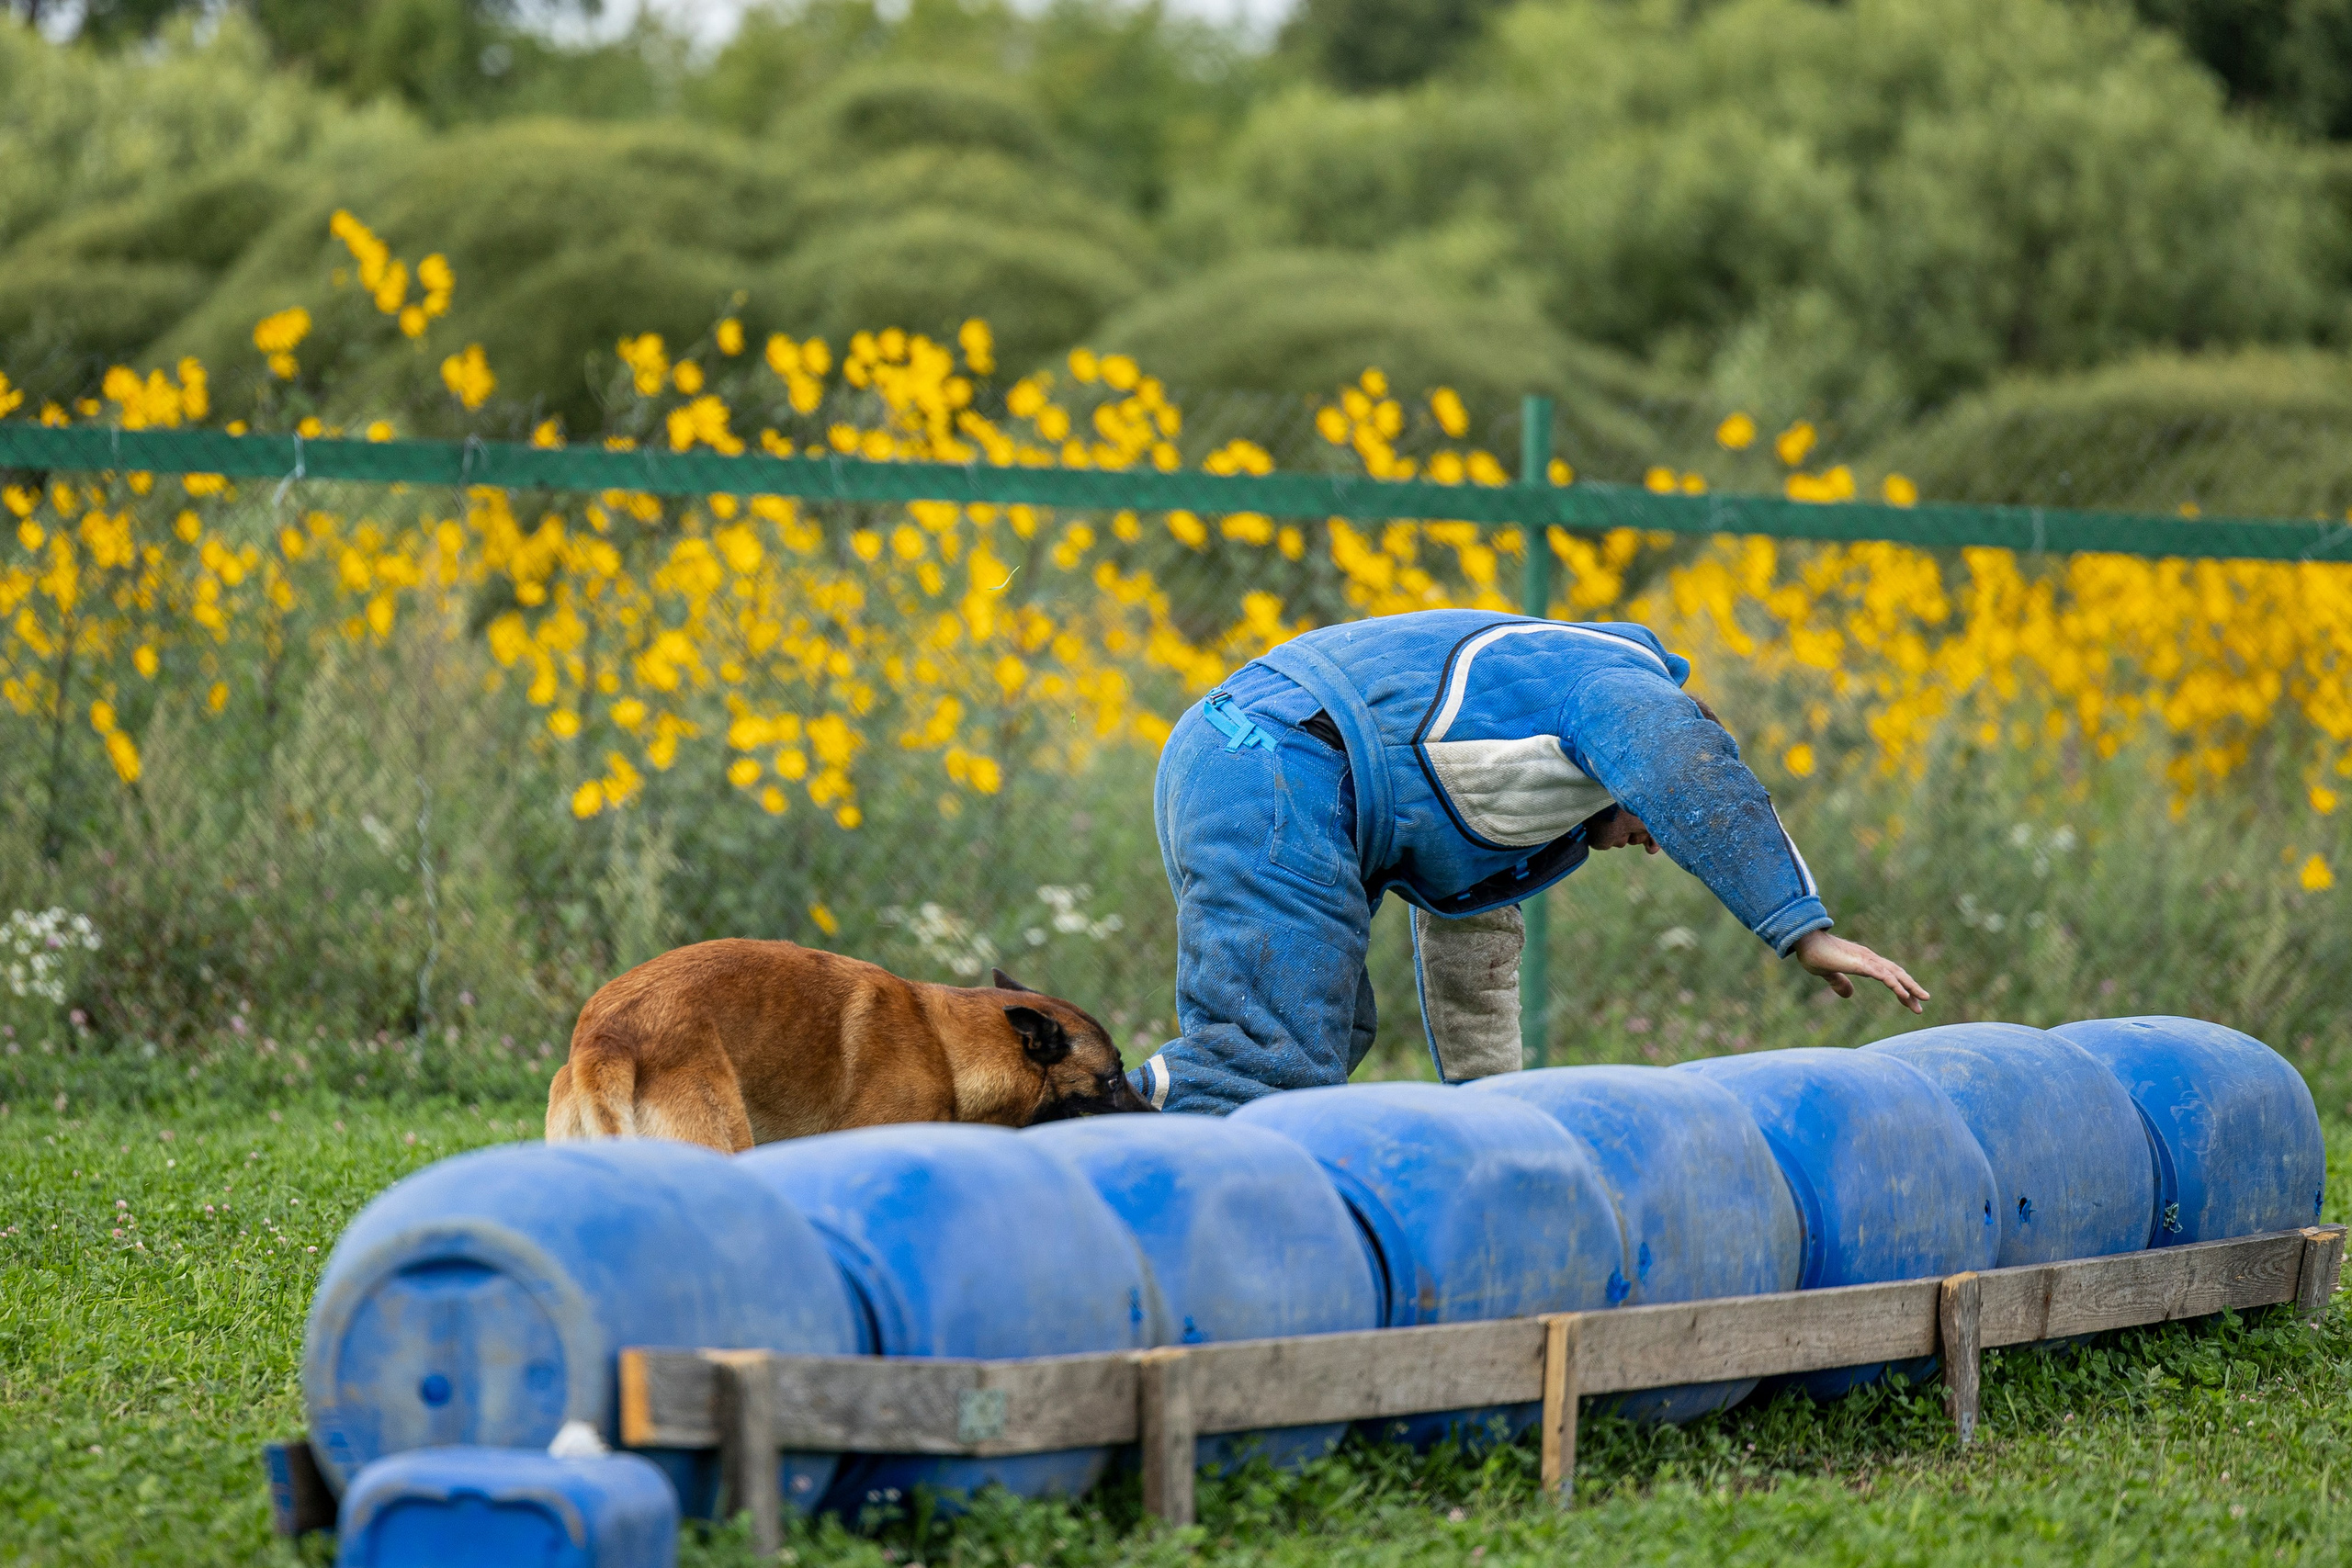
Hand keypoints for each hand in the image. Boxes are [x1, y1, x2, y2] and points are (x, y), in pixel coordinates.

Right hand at [1791, 929, 1928, 1013]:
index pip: (1888, 975)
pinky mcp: (1862, 963)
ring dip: (1910, 988)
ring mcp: (1867, 960)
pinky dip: (1896, 985)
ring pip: (1895, 974)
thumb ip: (1839, 982)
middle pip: (1897, 974)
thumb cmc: (1813, 954)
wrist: (1804, 941)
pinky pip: (1884, 976)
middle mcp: (1870, 959)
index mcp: (1863, 961)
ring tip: (1922, 1000)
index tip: (1909, 1001)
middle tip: (1922, 1004)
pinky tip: (1904, 995)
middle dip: (1911, 989)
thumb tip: (1849, 995)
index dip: (1900, 987)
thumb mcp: (1828, 973)